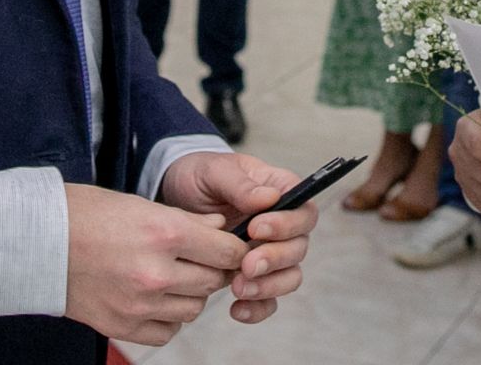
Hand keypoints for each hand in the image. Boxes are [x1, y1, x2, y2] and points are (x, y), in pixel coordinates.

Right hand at [62, 182, 246, 345]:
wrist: (37, 241)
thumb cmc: (87, 215)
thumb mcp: (142, 205)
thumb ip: (187, 221)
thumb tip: (220, 230)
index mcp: (164, 233)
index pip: (225, 251)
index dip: (233, 248)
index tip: (230, 247)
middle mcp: (156, 272)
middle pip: (213, 282)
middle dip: (213, 270)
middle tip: (202, 260)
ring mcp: (139, 304)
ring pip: (193, 309)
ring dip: (191, 294)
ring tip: (173, 276)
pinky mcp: (122, 326)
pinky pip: (166, 332)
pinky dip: (167, 318)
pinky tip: (156, 299)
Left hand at [162, 151, 315, 325]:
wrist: (176, 199)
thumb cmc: (201, 177)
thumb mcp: (215, 171)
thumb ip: (241, 184)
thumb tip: (269, 198)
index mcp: (281, 192)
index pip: (303, 211)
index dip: (287, 224)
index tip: (255, 228)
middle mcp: (283, 225)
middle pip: (299, 248)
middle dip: (275, 260)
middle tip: (247, 265)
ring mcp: (271, 252)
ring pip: (289, 276)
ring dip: (269, 286)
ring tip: (239, 288)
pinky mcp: (255, 275)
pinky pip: (268, 298)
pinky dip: (258, 307)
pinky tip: (237, 309)